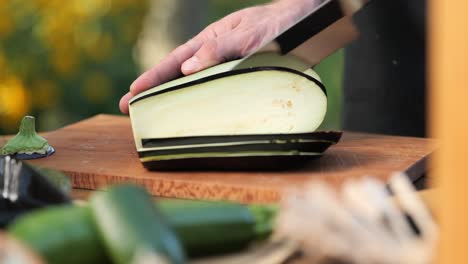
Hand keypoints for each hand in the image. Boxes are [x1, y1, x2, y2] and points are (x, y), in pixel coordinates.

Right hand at [120, 0, 319, 113]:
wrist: (300, 24)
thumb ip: (219, 48)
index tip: (131, 94)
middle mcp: (212, 54)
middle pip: (175, 74)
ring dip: (172, 98)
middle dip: (152, 91)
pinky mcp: (237, 75)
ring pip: (191, 84)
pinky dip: (199, 101)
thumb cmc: (274, 24)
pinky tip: (195, 113)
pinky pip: (213, 90)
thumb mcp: (247, 34)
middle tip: (128, 110)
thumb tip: (186, 68)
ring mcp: (223, 65)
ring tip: (154, 115)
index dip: (152, 78)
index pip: (173, 61)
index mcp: (209, 40)